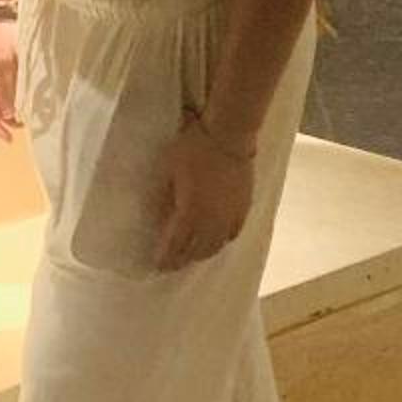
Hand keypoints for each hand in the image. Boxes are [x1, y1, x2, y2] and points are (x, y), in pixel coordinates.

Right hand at [0, 18, 19, 140]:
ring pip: (2, 98)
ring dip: (12, 109)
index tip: (9, 138)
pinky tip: (27, 100)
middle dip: (6, 120)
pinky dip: (17, 97)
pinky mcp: (5, 66)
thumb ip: (6, 89)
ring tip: (27, 115)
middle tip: (23, 127)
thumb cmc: (3, 35)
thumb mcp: (6, 63)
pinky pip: (9, 88)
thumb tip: (9, 115)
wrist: (7, 10)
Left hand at [156, 120, 254, 268]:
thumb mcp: (169, 172)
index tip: (158, 266)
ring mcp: (230, 217)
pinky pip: (232, 234)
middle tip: (172, 264)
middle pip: (196, 251)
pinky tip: (216, 242)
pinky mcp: (243, 208)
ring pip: (215, 246)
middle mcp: (211, 222)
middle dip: (182, 260)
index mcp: (190, 214)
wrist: (228, 135)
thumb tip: (161, 219)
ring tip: (192, 257)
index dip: (166, 258)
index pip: (176, 245)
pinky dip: (221, 242)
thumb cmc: (193, 149)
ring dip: (201, 254)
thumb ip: (165, 199)